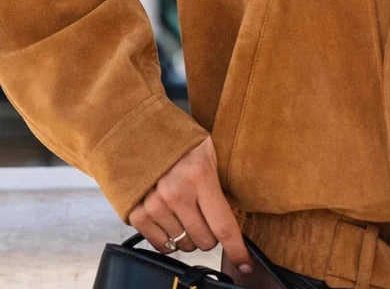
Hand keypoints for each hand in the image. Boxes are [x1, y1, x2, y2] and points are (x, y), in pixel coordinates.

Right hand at [128, 135, 254, 273]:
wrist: (139, 130)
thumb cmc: (179, 140)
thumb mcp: (208, 152)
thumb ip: (219, 183)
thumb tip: (235, 217)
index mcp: (200, 175)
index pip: (224, 225)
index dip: (237, 250)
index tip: (245, 265)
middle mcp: (176, 193)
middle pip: (205, 241)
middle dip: (210, 233)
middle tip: (205, 213)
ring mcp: (154, 205)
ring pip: (184, 244)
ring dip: (189, 234)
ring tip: (185, 210)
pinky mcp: (137, 212)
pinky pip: (161, 245)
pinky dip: (169, 239)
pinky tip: (171, 220)